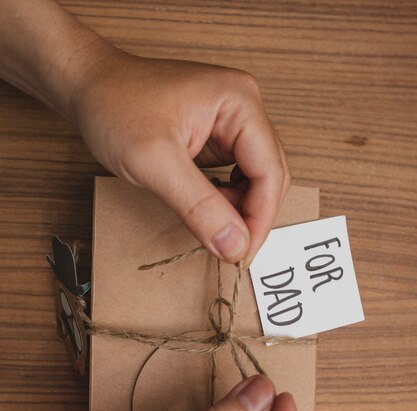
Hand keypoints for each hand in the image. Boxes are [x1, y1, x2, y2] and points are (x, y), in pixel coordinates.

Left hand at [69, 48, 290, 263]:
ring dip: (240, 211)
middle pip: (269, 175)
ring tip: (215, 231)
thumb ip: (199, 206)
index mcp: (240, 102)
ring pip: (254, 179)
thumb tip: (234, 245)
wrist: (87, 85)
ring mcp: (230, 122)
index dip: (260, 219)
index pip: (270, 171)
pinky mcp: (216, 136)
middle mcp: (243, 108)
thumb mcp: (155, 162)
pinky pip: (235, 176)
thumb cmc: (113, 106)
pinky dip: (226, 201)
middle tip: (231, 251)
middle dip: (252, 217)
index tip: (241, 254)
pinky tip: (208, 213)